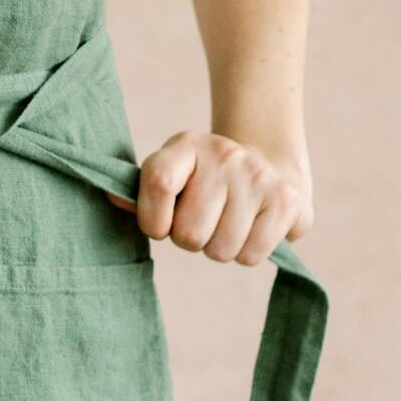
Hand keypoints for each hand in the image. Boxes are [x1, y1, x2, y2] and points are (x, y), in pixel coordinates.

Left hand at [108, 132, 312, 265]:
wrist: (270, 164)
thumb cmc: (203, 180)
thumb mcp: (171, 174)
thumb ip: (142, 192)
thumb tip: (113, 199)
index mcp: (186, 145)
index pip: (158, 182)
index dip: (152, 219)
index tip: (160, 225)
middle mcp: (223, 155)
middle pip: (189, 234)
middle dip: (190, 240)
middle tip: (202, 222)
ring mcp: (258, 176)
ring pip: (221, 251)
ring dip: (218, 248)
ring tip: (227, 223)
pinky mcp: (286, 201)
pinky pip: (251, 255)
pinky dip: (246, 252)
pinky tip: (250, 228)